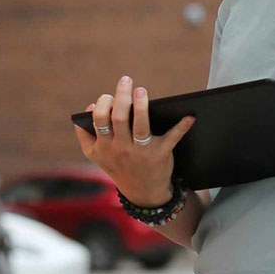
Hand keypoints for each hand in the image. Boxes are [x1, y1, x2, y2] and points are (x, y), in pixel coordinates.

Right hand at [75, 74, 193, 207]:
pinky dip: (182, 126)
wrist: (143, 193)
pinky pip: (172, 138)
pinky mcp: (160, 154)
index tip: (109, 95)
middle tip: (126, 80)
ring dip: (142, 106)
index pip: (99, 120)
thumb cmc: (118, 165)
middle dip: (121, 96)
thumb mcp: (95, 155)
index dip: (103, 104)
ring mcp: (141, 152)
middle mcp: (120, 149)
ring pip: (140, 126)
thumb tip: (90, 106)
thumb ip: (84, 133)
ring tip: (141, 90)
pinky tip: (190, 116)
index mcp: (104, 146)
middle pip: (119, 118)